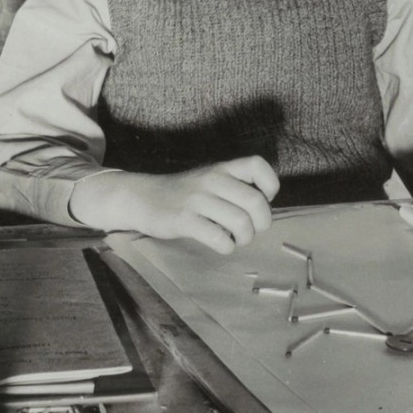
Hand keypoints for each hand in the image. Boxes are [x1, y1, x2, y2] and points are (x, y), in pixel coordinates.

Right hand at [70, 156, 278, 254]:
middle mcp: (212, 179)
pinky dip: (226, 247)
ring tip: (235, 239)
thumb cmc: (185, 194)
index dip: (269, 186)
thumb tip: (263, 212)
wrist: (143, 197)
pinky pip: (218, 238)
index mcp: (222, 168)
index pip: (258, 165)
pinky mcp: (184, 219)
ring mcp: (197, 199)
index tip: (263, 200)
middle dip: (262, 223)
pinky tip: (221, 245)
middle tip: (252, 230)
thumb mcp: (211, 180)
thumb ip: (235, 188)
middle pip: (255, 202)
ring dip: (244, 238)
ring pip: (240, 222)